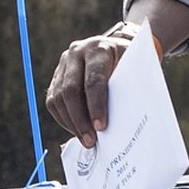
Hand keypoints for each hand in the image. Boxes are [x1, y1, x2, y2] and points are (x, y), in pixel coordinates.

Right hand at [45, 0, 188, 149]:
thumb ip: (129, 87)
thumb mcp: (136, 68)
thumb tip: (125, 120)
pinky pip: (52, 101)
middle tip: (90, 141)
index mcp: (100, 48)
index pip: (94, 80)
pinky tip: (75, 130)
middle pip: (70, 90)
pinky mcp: (56, 75)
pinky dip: (63, 118)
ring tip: (84, 139)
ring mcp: (64, 63)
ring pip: (58, 97)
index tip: (101, 127)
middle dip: (80, 119)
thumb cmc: (130, 63)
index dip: (96, 106)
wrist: (117, 47)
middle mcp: (77, 52)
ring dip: (70, 122)